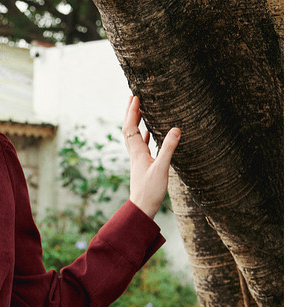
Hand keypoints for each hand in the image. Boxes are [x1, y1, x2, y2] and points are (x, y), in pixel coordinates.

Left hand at [123, 96, 180, 218]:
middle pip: (129, 129)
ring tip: (140, 111)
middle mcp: (135, 154)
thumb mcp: (162, 168)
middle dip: (131, 113)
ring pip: (134, 137)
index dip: (132, 112)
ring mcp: (138, 160)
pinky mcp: (142, 166)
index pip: (131, 127)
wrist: (142, 208)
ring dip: (136, 122)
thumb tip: (176, 128)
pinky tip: (149, 134)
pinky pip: (141, 146)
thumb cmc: (151, 191)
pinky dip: (144, 136)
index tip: (135, 97)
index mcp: (137, 153)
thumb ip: (168, 148)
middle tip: (133, 98)